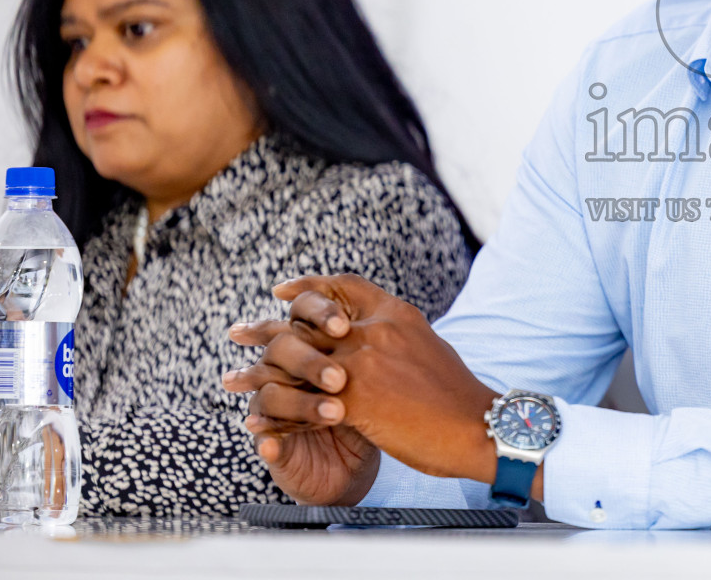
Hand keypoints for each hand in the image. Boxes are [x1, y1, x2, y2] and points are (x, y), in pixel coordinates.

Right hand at [225, 318, 379, 504]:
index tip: (343, 326)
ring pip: (272, 395)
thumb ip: (374, 342)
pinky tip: (272, 443)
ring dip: (300, 404)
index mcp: (313, 346)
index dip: (320, 314)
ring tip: (335, 413)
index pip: (302, 316)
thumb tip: (385, 308)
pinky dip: (267, 440)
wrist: (362, 463)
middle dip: (310, 361)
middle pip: (281, 349)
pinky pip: (262, 440)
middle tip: (340, 378)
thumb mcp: (381, 374)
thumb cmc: (377, 409)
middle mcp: (288, 372)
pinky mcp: (273, 446)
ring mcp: (276, 410)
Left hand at [231, 275, 506, 488]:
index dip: (309, 286)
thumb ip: (396, 335)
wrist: (478, 425)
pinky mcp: (355, 400)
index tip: (282, 291)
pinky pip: (302, 403)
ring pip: (296, 360)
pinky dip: (276, 413)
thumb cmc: (457, 395)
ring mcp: (363, 363)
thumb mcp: (429, 345)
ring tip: (232, 380)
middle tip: (238, 332)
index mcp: (395, 313)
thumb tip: (378, 331)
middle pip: (307, 321)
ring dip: (260, 371)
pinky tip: (258, 422)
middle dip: (267, 328)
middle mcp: (375, 330)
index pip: (344, 287)